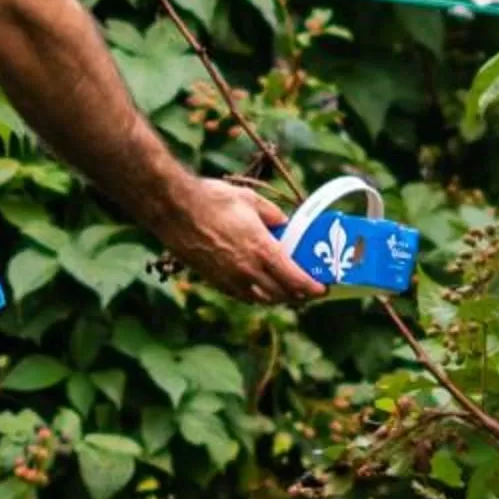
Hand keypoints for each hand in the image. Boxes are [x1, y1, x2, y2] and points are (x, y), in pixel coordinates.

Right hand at [163, 176, 325, 303]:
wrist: (174, 209)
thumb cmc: (212, 199)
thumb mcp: (250, 200)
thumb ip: (272, 215)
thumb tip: (284, 224)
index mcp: (263, 249)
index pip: (296, 279)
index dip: (312, 287)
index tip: (323, 288)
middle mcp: (249, 270)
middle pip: (282, 294)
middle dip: (299, 295)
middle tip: (309, 291)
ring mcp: (230, 278)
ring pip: (262, 299)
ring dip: (278, 298)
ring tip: (287, 291)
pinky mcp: (215, 280)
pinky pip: (242, 296)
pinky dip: (256, 296)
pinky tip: (259, 289)